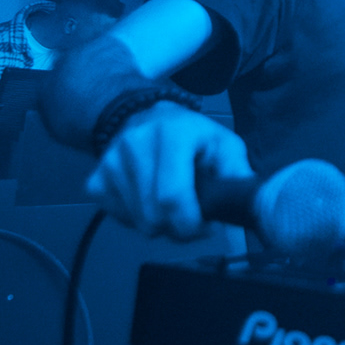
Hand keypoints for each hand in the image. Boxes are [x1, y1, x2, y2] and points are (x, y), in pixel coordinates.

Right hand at [86, 101, 253, 237]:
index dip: (191, 224)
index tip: (204, 226)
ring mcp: (110, 162)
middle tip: (190, 216)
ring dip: (158, 223)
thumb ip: (236, 172)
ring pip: (137, 222)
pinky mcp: (96, 178)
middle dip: (177, 227)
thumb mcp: (222, 143)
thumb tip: (248, 202)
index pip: (172, 197)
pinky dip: (136, 218)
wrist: (144, 117)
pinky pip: (118, 218)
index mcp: (172, 133)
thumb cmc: (191, 136)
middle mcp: (135, 144)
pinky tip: (148, 198)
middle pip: (153, 217)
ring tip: (170, 203)